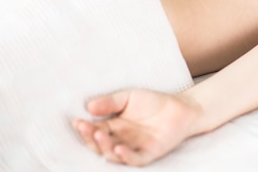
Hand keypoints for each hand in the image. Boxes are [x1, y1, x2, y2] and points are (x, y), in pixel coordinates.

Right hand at [73, 89, 202, 165]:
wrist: (180, 107)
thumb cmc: (153, 102)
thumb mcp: (129, 97)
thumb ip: (111, 102)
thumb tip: (88, 106)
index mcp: (113, 127)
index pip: (94, 130)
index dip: (84, 128)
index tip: (77, 121)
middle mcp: (120, 140)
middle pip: (99, 145)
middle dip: (90, 138)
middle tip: (86, 128)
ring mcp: (133, 148)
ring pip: (113, 155)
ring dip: (104, 147)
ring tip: (99, 135)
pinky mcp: (148, 154)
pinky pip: (134, 159)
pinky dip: (125, 156)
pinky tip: (118, 149)